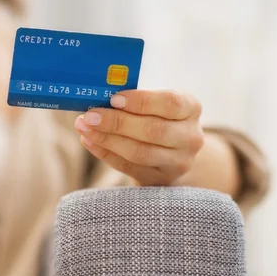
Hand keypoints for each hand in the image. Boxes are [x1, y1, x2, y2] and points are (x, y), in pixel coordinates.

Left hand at [74, 90, 204, 185]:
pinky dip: (105, 153)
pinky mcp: (161, 179)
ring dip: (107, 140)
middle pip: (152, 131)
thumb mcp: (156, 102)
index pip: (170, 103)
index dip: (141, 101)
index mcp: (191, 108)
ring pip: (139, 152)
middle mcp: (191, 137)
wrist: (173, 150)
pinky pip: (128, 167)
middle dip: (116, 123)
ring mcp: (179, 162)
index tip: (114, 99)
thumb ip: (133, 99)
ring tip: (85, 128)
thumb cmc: (158, 116)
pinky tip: (89, 141)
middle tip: (90, 116)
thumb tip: (98, 96)